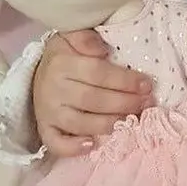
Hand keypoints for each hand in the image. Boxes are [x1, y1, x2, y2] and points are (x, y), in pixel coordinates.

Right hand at [33, 30, 151, 157]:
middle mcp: (53, 88)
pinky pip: (56, 143)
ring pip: (80, 123)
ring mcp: (48, 112)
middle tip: (146, 103)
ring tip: (130, 120)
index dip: (124, 80)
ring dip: (108, 124)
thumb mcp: (72, 38)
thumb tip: (102, 49)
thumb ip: (85, 38)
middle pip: (92, 99)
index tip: (146, 84)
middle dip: (124, 103)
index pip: (97, 73)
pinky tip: (92, 144)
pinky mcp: (45, 129)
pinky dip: (73, 148)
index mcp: (61, 63)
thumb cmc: (65, 57)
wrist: (40, 75)